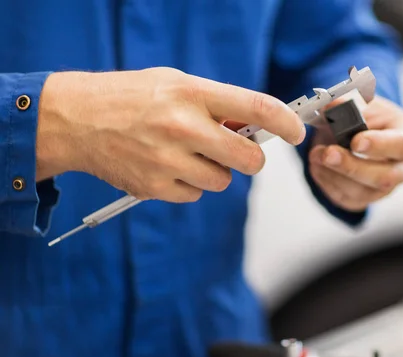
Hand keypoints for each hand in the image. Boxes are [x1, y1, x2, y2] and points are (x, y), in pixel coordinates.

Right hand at [36, 67, 304, 201]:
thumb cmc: (127, 98)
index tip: (296, 132)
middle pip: (249, 161)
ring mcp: (168, 161)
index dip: (286, 123)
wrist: (75, 120)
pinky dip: (189, 185)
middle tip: (239, 152)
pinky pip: (196, 195)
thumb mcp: (175, 84)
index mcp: (192, 93)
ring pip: (223, 182)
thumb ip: (215, 104)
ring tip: (186, 153)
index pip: (256, 108)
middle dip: (251, 160)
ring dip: (214, 172)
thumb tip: (252, 127)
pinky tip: (166, 166)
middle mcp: (183, 127)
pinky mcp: (156, 187)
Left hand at [308, 96, 402, 211]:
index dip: (379, 145)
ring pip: (362, 192)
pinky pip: (347, 199)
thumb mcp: (361, 103)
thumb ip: (347, 104)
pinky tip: (318, 166)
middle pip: (385, 177)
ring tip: (315, 155)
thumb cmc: (366, 117)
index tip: (355, 141)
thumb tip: (331, 105)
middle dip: (352, 166)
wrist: (355, 133)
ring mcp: (386, 188)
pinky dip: (328, 183)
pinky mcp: (365, 199)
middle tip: (327, 153)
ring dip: (334, 175)